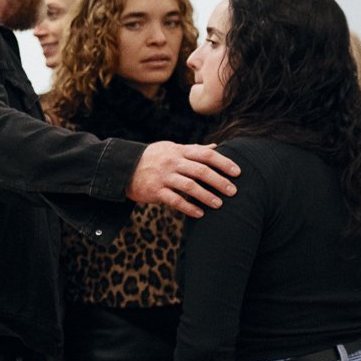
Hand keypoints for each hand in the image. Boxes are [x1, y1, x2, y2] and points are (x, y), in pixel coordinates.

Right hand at [126, 140, 240, 217]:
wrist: (122, 168)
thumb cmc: (152, 158)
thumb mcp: (171, 148)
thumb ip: (193, 149)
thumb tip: (216, 146)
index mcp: (179, 151)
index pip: (205, 154)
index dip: (223, 163)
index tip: (237, 172)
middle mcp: (172, 163)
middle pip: (200, 171)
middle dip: (219, 181)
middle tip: (233, 191)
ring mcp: (163, 177)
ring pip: (189, 186)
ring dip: (206, 196)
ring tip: (219, 204)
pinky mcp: (154, 191)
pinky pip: (174, 200)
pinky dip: (188, 207)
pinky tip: (200, 213)